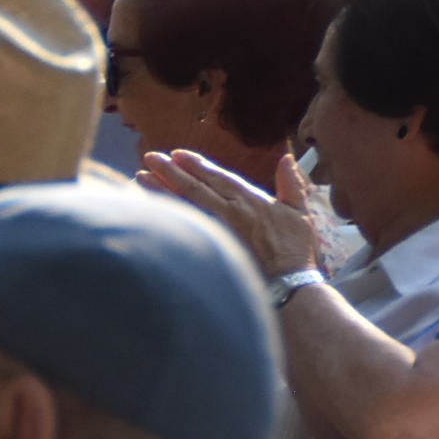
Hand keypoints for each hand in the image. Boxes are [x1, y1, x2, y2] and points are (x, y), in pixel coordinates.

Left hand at [141, 149, 325, 279]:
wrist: (290, 283)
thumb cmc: (296, 250)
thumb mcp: (299, 212)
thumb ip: (290, 184)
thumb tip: (286, 159)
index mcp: (249, 200)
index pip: (216, 177)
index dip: (195, 165)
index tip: (176, 154)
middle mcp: (229, 212)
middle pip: (193, 187)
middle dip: (169, 171)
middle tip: (149, 158)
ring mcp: (217, 231)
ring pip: (183, 205)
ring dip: (160, 190)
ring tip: (139, 177)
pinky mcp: (210, 249)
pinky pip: (183, 229)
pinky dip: (166, 218)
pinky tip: (149, 211)